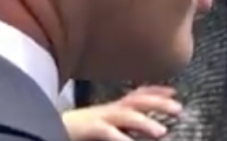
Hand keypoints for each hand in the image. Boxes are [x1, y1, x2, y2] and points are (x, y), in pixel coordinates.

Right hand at [63, 86, 181, 140]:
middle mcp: (110, 108)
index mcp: (114, 106)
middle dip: (159, 103)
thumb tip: (148, 128)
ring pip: (127, 115)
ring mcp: (100, 117)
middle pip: (139, 100)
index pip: (138, 94)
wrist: (46, 127)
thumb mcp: (106, 123)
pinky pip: (108, 133)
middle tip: (179, 109)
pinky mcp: (90, 128)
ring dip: (146, 122)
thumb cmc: (80, 130)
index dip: (156, 91)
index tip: (174, 91)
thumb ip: (125, 124)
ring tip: (162, 132)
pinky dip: (121, 139)